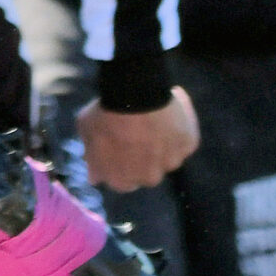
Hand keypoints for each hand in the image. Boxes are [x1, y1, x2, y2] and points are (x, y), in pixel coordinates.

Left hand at [77, 90, 198, 191]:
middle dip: (144, 157)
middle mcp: (148, 179)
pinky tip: (173, 114)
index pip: (123, 180)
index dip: (122, 163)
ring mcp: (171, 162)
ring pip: (169, 157)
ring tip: (156, 120)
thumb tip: (94, 178)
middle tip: (140, 132)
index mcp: (121, 182)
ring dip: (164, 144)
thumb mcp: (87, 134)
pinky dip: (182, 129)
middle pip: (148, 172)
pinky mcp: (188, 144)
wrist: (134, 93)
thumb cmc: (105, 113)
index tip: (122, 147)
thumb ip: (92, 158)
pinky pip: (186, 139)